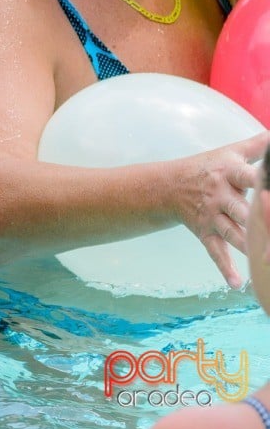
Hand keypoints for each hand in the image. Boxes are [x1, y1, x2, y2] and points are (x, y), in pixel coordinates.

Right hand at [176, 131, 269, 287]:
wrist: (168, 186)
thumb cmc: (208, 167)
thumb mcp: (230, 152)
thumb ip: (258, 146)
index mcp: (229, 174)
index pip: (250, 177)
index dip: (263, 182)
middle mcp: (220, 196)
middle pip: (243, 212)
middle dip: (260, 223)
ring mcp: (212, 216)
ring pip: (233, 234)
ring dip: (249, 248)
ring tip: (266, 260)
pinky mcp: (205, 233)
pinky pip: (215, 251)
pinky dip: (225, 267)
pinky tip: (237, 283)